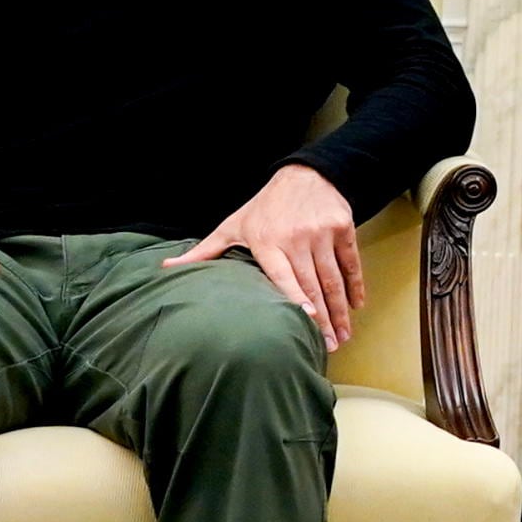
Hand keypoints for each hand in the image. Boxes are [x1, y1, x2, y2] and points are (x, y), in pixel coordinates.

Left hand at [167, 162, 363, 345]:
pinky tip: (356, 306)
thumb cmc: (265, 208)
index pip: (283, 275)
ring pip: (333, 277)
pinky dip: (355, 285)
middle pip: (312, 284)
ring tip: (342, 335)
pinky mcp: (343, 228)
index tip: (306, 320)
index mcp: (268, 242)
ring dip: (340, 309)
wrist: (306, 174)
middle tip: (328, 346)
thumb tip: (165, 267)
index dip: (295, 297)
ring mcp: (322, 233)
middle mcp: (296, 238)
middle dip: (323, 318)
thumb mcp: (233, 225)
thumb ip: (204, 251)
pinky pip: (351, 262)